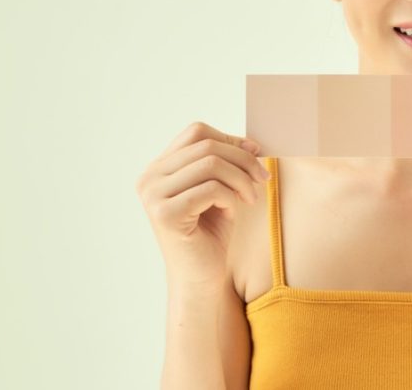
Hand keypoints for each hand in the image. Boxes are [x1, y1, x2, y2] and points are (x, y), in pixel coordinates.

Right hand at [134, 121, 270, 292]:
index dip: (230, 139)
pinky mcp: (165, 215)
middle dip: (243, 159)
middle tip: (262, 177)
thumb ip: (225, 162)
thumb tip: (251, 143)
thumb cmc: (211, 232)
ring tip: (251, 197)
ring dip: (241, 179)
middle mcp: (149, 178)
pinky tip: (234, 211)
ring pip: (211, 164)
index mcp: (158, 168)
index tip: (255, 154)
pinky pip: (212, 189)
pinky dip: (231, 197)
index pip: (196, 132)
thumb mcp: (219, 187)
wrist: (202, 277)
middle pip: (206, 146)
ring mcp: (153, 196)